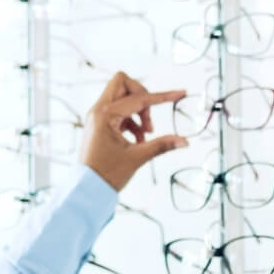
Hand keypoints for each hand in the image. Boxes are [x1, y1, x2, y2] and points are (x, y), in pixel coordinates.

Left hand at [82, 71, 187, 191]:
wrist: (87, 189)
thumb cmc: (107, 174)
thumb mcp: (137, 158)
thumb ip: (162, 145)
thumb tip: (185, 141)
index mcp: (105, 115)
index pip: (139, 98)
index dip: (163, 96)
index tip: (180, 93)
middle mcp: (98, 110)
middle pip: (123, 83)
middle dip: (142, 96)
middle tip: (149, 120)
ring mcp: (97, 116)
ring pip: (122, 96)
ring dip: (139, 111)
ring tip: (146, 135)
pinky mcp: (100, 123)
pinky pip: (120, 111)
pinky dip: (132, 121)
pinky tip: (139, 140)